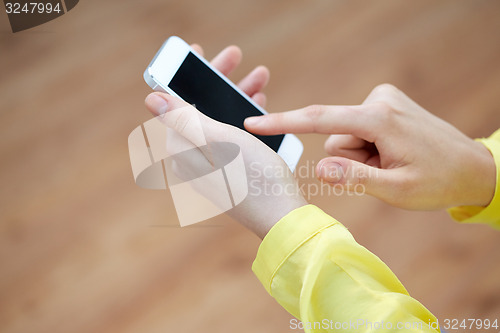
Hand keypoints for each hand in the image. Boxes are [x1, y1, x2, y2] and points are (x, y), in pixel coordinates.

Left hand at [144, 45, 306, 237]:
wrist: (281, 217)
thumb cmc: (252, 175)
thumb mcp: (218, 139)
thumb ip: (183, 117)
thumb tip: (151, 99)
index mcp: (181, 148)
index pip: (174, 102)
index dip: (185, 75)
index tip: (198, 52)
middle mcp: (190, 158)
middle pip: (199, 108)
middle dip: (218, 81)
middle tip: (236, 55)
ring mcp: (209, 167)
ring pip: (218, 120)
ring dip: (235, 96)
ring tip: (259, 79)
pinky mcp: (227, 172)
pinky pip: (230, 136)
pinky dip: (242, 118)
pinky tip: (257, 106)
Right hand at [244, 84, 495, 209]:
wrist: (471, 167)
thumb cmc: (438, 181)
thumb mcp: (396, 189)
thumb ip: (354, 178)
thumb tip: (318, 169)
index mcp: (379, 120)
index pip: (319, 120)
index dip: (282, 122)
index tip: (253, 123)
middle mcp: (378, 101)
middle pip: (335, 138)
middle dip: (350, 160)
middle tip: (385, 171)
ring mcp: (383, 99)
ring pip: (346, 136)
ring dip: (362, 156)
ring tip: (392, 163)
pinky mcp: (385, 103)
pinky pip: (357, 129)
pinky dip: (368, 146)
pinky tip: (394, 153)